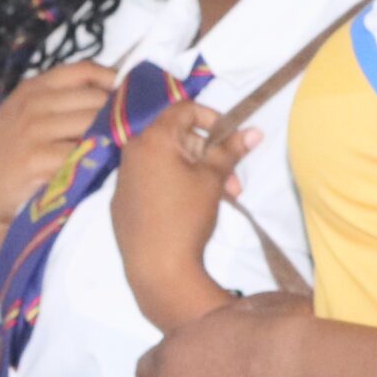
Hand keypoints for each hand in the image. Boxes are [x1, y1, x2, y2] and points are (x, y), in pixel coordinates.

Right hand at [0, 62, 120, 273]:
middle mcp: (32, 104)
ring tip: (117, 152)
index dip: (113, 81)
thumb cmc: (9, 154)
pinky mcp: (36, 159)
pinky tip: (98, 170)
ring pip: (93, 125)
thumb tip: (116, 89)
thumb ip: (62, 101)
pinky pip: (81, 154)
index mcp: (33, 89)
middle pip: (95, 98)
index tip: (130, 98)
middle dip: (118, 115)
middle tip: (130, 132)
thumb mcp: (27, 116)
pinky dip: (95, 161)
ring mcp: (33, 131)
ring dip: (111, 139)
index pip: (84, 70)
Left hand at [113, 100, 257, 327]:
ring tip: (221, 199)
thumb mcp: (213, 179)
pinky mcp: (122, 202)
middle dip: (209, 155)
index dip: (213, 117)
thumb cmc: (186, 216)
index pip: (184, 110)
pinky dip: (173, 186)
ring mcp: (123, 178)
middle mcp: (131, 152)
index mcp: (152, 139)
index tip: (230, 138)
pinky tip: (190, 210)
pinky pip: (151, 181)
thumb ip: (231, 150)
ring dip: (196, 173)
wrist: (157, 267)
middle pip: (177, 138)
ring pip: (166, 162)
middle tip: (232, 181)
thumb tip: (254, 131)